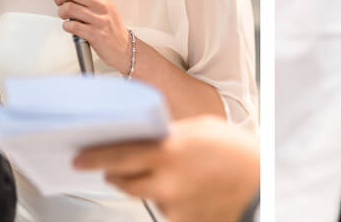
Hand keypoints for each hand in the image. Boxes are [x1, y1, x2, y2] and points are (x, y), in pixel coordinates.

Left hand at [51, 0, 130, 73]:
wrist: (124, 47)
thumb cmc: (111, 27)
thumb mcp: (104, 6)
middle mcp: (101, 4)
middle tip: (58, 2)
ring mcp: (99, 19)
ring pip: (68, 8)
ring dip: (61, 13)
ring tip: (65, 16)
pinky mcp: (95, 34)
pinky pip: (71, 25)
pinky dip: (66, 26)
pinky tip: (70, 27)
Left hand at [73, 115, 258, 221]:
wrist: (262, 184)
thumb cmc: (236, 152)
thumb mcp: (200, 129)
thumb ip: (169, 135)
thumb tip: (146, 139)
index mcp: (170, 148)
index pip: (118, 153)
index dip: (94, 157)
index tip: (79, 158)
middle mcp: (166, 179)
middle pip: (123, 180)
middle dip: (116, 174)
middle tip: (114, 169)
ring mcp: (172, 204)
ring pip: (144, 196)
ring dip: (148, 186)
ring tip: (175, 176)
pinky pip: (164, 211)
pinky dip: (171, 201)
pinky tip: (190, 191)